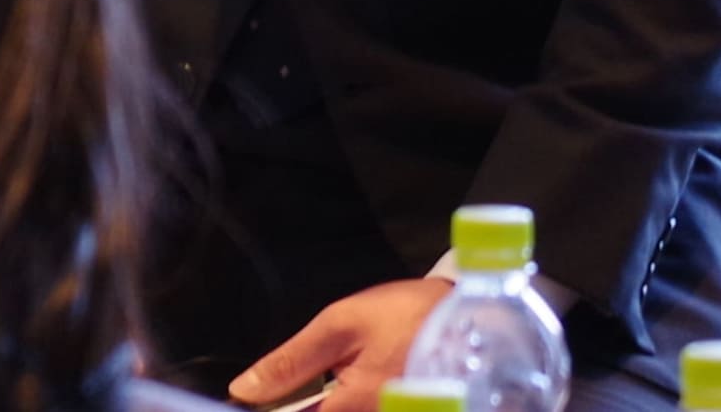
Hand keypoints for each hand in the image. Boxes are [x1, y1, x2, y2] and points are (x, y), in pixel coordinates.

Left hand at [235, 279, 449, 411]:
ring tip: (367, 364)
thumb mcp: (340, 327)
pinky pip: (372, 409)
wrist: (478, 319)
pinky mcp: (413, 411)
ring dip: (335, 398)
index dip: (274, 409)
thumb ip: (290, 363)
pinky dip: (355, 400)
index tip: (257, 399)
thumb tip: (242, 391)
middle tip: (333, 370)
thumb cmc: (406, 317)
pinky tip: (365, 381)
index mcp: (351, 408)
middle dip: (312, 402)